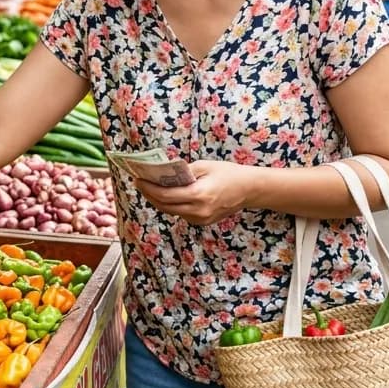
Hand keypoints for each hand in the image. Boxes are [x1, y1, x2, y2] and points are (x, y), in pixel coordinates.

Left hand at [134, 160, 255, 225]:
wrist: (249, 189)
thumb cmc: (228, 173)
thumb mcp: (204, 166)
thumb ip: (183, 171)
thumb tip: (164, 173)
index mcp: (198, 195)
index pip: (166, 195)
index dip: (149, 188)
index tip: (138, 179)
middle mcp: (198, 211)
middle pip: (165, 206)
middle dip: (149, 194)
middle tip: (140, 183)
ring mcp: (201, 219)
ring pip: (172, 211)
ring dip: (159, 201)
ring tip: (149, 188)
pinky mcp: (202, 221)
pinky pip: (181, 213)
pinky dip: (172, 205)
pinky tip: (165, 195)